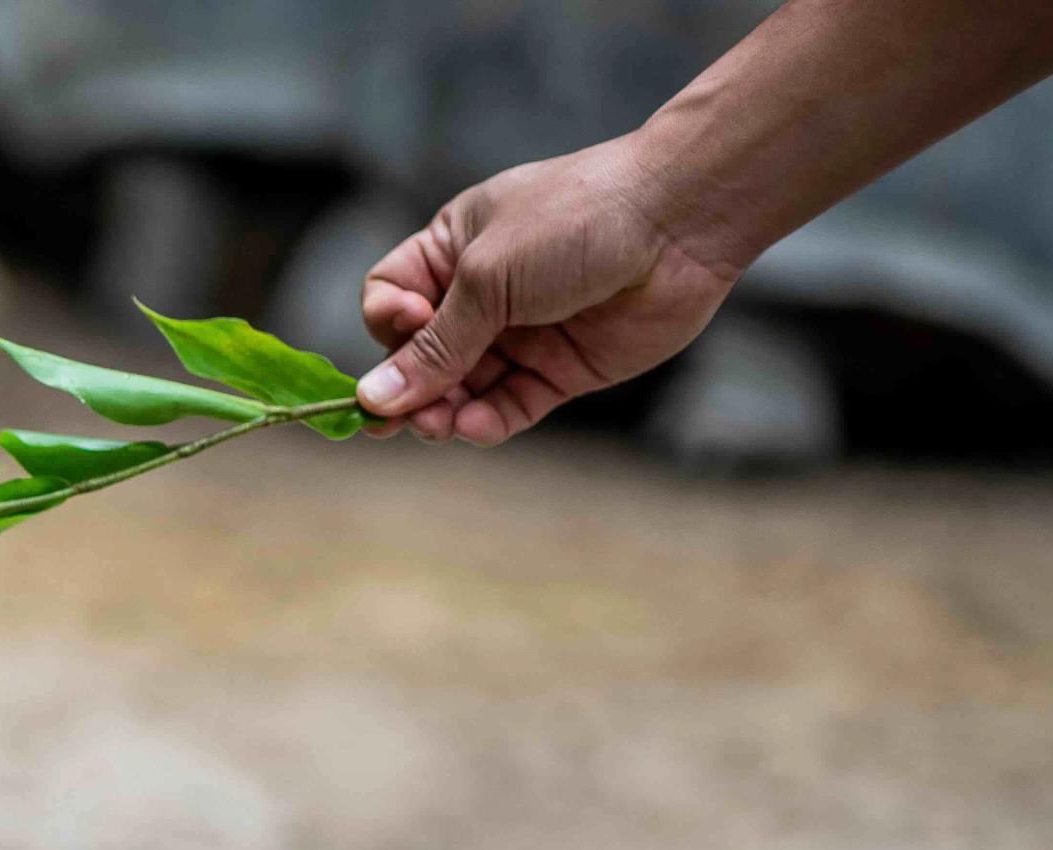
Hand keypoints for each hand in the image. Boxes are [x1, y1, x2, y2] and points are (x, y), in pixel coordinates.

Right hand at [354, 140, 745, 444]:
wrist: (679, 221)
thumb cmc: (576, 220)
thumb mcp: (489, 277)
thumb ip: (434, 345)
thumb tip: (372, 398)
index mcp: (453, 249)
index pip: (391, 298)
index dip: (386, 323)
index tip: (405, 330)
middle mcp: (483, 294)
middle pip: (421, 355)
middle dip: (409, 387)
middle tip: (398, 420)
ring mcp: (522, 335)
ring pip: (461, 389)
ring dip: (443, 412)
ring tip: (440, 425)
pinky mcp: (560, 370)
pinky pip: (508, 407)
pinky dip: (487, 422)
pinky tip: (476, 425)